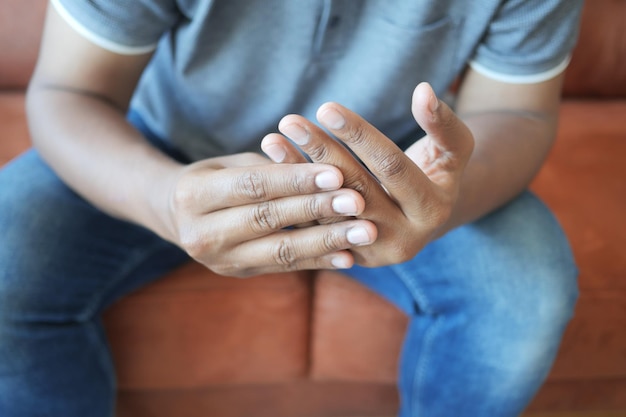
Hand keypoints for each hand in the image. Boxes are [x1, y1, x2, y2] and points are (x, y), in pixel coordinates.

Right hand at [160, 152, 374, 276]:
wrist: (176, 215)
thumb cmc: (213, 178)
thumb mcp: (229, 163)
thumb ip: (269, 167)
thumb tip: (323, 166)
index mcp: (194, 195)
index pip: (254, 186)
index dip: (296, 180)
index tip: (337, 172)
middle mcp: (202, 233)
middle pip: (268, 219)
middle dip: (317, 210)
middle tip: (359, 202)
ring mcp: (219, 260)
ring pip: (280, 250)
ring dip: (326, 241)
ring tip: (365, 232)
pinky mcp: (238, 273)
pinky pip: (285, 268)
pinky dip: (319, 261)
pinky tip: (349, 255)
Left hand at [261, 83, 473, 266]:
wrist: (423, 219)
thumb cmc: (437, 174)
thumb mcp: (452, 151)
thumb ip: (443, 124)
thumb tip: (423, 90)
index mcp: (431, 211)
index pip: (391, 167)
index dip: (359, 136)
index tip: (326, 107)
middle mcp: (403, 239)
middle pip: (355, 189)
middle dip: (322, 152)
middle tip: (290, 120)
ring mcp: (371, 252)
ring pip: (328, 211)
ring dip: (297, 175)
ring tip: (272, 141)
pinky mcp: (346, 255)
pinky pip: (314, 226)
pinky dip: (292, 195)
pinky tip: (272, 166)